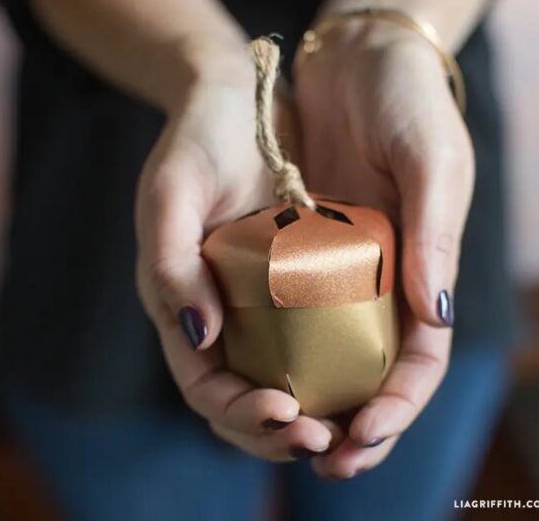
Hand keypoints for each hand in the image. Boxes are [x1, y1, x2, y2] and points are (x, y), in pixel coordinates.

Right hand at [136, 52, 337, 460]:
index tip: (286, 415)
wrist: (238, 96)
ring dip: (316, 411)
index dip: (238, 412)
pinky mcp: (297, 275)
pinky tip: (368, 375)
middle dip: (280, 432)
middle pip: (244, 395)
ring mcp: (260, 296)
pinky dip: (337, 366)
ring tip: (353, 428)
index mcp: (181, 300)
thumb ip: (170, 265)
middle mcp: (220, 309)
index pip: (203, 382)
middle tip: (326, 442)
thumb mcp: (172, 192)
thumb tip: (200, 340)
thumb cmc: (197, 139)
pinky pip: (316, 333)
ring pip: (284, 377)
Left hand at [293, 21, 474, 477]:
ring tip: (277, 428)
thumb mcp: (432, 158)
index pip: (419, 356)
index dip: (399, 403)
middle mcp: (378, 275)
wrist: (356, 57)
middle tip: (317, 455)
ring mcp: (335, 263)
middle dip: (350, 421)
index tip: (367, 434)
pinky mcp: (295, 242)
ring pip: (324, 351)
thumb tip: (436, 316)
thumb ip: (437, 232)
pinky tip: (250, 369)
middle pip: (369, 369)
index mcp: (420, 266)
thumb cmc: (407, 101)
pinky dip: (272, 343)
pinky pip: (283, 304)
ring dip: (306, 395)